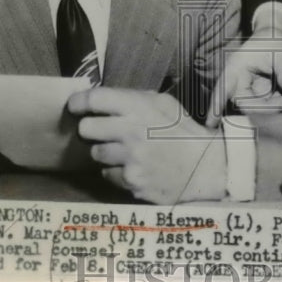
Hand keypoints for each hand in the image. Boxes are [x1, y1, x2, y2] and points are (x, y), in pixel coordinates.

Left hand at [68, 88, 225, 202]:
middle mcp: (131, 132)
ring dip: (105, 152)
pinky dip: (116, 171)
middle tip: (103, 131)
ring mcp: (130, 159)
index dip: (78, 102)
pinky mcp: (131, 181)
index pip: (94, 99)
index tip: (75, 106)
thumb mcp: (164, 104)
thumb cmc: (183, 132)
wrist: (206, 167)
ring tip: (125, 151)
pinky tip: (133, 167)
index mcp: (139, 107)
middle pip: (86, 129)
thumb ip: (134, 100)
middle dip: (91, 129)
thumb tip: (105, 100)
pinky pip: (108, 174)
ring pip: (96, 153)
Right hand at [205, 29, 281, 127]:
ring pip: (258, 107)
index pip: (223, 88)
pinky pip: (267, 105)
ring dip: (274, 106)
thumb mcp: (281, 51)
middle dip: (266, 107)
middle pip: (245, 103)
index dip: (215, 105)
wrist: (276, 37)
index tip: (210, 123)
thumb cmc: (273, 40)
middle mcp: (238, 81)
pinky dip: (278, 104)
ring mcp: (249, 89)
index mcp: (236, 67)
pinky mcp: (259, 94)